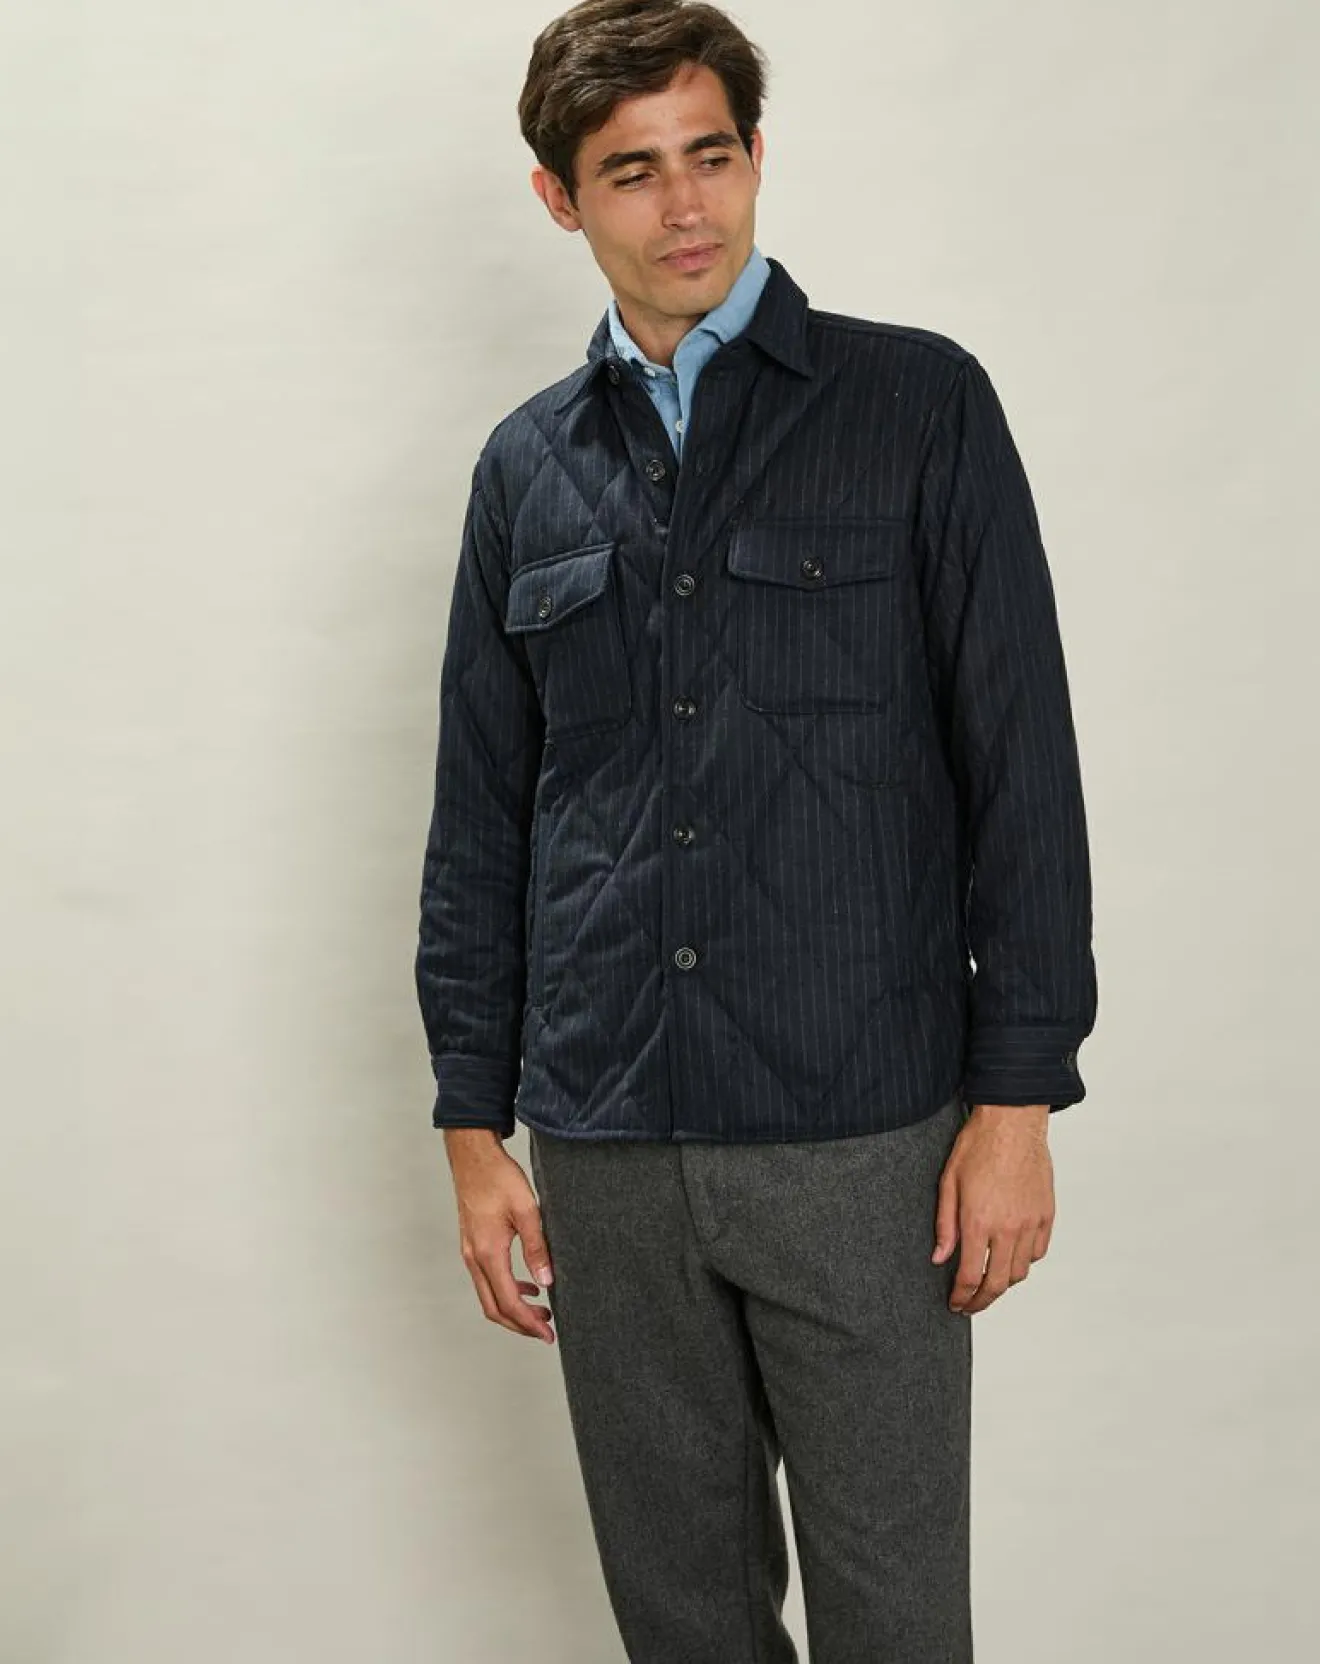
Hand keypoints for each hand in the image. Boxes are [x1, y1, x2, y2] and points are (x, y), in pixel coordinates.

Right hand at [444, 1128, 555, 1343]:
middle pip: (494, 1308)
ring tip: (542, 1310)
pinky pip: (487, 1279)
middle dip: (520, 1325)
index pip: (508, 1302)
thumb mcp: (526, 1210)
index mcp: (488, 1253)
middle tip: (546, 1330)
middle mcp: (474, 1258)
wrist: (474, 1156)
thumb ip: (537, 1247)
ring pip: (489, 1296)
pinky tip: (528, 1284)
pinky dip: (506, 1290)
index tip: (548, 1333)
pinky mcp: (472, 1245)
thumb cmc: (498, 1177)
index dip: (528, 1323)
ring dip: (513, 1308)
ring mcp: (470, 1252)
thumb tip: (547, 1281)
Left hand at [932, 1104, 1054, 1314]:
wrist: (1012, 1121)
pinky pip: (1038, 1251)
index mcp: (978, 1221)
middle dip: (982, 1301)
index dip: (962, 1296)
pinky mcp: (1046, 1214)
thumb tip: (939, 1258)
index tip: (955, 1304)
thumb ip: (945, 1225)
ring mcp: (1031, 1222)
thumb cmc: (977, 1146)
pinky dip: (1025, 1261)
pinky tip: (1011, 1257)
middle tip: (970, 1306)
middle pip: (998, 1283)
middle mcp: (1008, 1227)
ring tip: (989, 1282)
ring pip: (1021, 1271)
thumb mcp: (948, 1182)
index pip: (970, 1276)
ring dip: (1004, 1283)